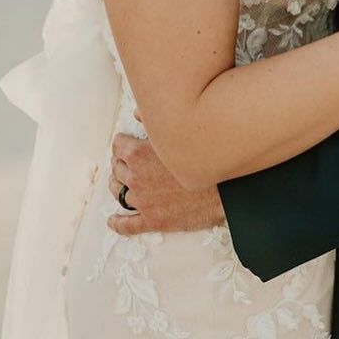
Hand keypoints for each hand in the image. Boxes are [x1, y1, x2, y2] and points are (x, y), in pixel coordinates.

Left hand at [107, 123, 225, 236]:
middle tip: (128, 162)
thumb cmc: (205, 156)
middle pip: (117, 168)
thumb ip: (153, 121)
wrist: (226, 187)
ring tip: (121, 185)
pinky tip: (113, 221)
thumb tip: (137, 112)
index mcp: (138, 154)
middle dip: (121, 164)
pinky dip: (118, 223)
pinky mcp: (153, 221)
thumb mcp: (178, 131)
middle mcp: (136, 178)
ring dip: (119, 187)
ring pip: (119, 193)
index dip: (123, 143)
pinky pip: (127, 225)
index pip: (118, 146)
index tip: (127, 144)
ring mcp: (143, 201)